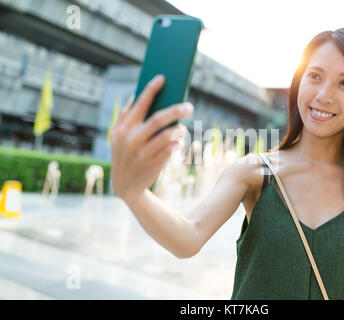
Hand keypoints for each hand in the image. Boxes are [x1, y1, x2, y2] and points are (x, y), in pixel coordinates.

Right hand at [110, 75, 192, 202]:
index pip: (140, 105)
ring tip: (183, 128)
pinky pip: (170, 150)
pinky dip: (176, 144)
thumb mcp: (117, 137)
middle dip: (176, 110)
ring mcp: (142, 153)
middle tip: (190, 106)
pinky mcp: (152, 164)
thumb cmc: (123, 155)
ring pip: (167, 136)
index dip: (151, 90)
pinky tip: (178, 142)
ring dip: (178, 130)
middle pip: (158, 119)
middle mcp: (131, 140)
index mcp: (123, 129)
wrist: (124, 186)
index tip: (162, 78)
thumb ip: (124, 117)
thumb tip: (134, 97)